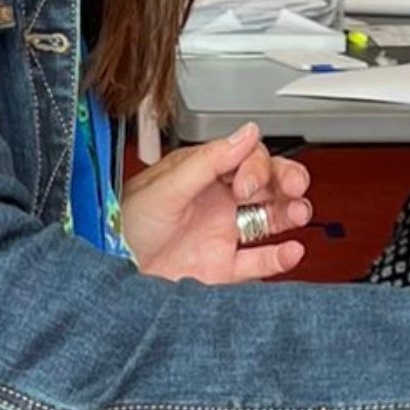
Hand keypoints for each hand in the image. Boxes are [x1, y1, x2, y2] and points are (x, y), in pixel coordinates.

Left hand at [121, 122, 311, 282]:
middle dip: (286, 180)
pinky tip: (292, 251)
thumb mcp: (165, 187)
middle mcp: (215, 201)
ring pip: (269, 218)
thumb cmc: (122, 226)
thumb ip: (210, 161)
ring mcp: (220, 235)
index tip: (246, 185)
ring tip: (300, 213)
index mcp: (201, 175)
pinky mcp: (221, 269)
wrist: (109, 275)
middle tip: (295, 188)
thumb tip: (247, 134)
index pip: (245, 158)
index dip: (255, 167)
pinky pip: (259, 262)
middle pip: (265, 184)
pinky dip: (280, 258)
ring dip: (290, 212)